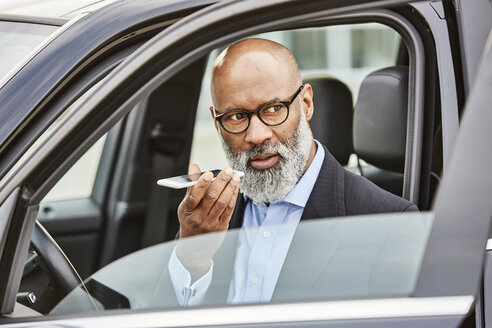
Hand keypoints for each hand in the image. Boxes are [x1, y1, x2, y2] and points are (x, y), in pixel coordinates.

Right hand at [176, 164, 239, 280]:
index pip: (194, 196)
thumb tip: (194, 166)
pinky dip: (233, 197)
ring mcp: (210, 223)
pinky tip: (236, 187)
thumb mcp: (185, 206)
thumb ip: (191, 186)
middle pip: (211, 197)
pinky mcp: (221, 226)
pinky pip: (229, 209)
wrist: (194, 247)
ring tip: (235, 177)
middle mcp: (198, 218)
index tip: (209, 173)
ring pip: (222, 202)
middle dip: (221, 182)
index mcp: (187, 211)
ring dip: (230, 188)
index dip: (201, 184)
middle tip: (228, 170)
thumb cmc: (190, 220)